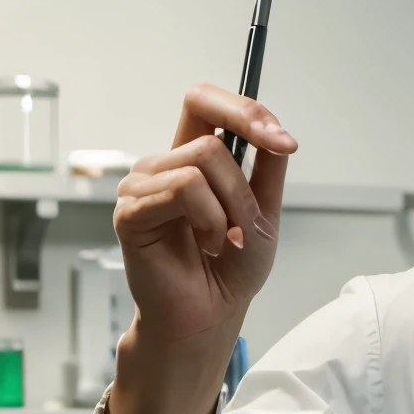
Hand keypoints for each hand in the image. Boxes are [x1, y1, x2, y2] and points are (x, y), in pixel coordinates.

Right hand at [113, 83, 295, 345]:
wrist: (213, 311)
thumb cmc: (231, 268)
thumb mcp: (264, 211)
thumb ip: (268, 168)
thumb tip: (276, 132)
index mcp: (192, 158)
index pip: (204, 102)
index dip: (244, 110)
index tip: (283, 140)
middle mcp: (163, 165)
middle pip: (210, 142)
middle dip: (242, 189)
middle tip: (242, 227)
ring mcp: (142, 186)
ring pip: (198, 166)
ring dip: (227, 210)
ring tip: (219, 241)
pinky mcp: (130, 211)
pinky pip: (181, 191)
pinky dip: (208, 221)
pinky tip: (203, 246)